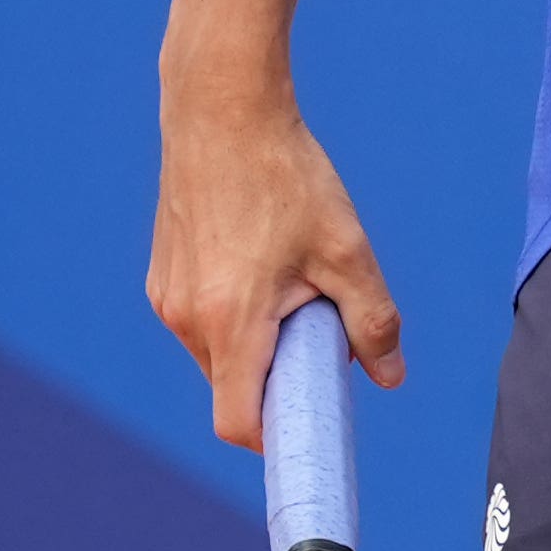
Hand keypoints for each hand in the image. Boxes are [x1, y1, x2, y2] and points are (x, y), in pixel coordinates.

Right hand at [148, 64, 400, 447]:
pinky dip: (237, 315)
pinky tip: (263, 262)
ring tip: (293, 280)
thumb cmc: (287, 180)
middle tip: (323, 329)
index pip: (238, 420)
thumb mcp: (347, 250)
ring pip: (219, 353)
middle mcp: (185, 320)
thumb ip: (372, 321)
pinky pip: (203, 321)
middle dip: (280, 375)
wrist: (222, 113)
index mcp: (230, 322)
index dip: (276, 436)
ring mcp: (166, 300)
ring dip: (259, 341)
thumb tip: (389, 377)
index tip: (313, 424)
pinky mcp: (161, 279)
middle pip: (235, 386)